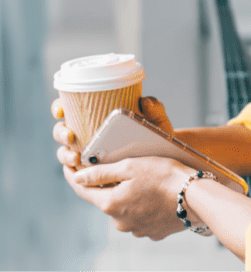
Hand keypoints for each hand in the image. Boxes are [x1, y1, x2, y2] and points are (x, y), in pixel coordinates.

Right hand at [51, 96, 174, 170]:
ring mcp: (89, 152)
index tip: (61, 111)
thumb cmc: (157, 133)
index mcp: (98, 114)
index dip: (59, 107)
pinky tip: (80, 174)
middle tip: (70, 136)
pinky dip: (75, 174)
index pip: (72, 107)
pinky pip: (78, 173)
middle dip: (61, 133)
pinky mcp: (94, 171)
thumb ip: (154, 110)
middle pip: (63, 131)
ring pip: (67, 152)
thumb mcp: (157, 120)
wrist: (166, 155)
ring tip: (76, 158)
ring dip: (65, 155)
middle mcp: (89, 132)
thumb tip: (145, 101)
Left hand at [64, 156, 193, 239]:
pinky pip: (141, 217)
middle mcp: (119, 221)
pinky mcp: (152, 232)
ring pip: (125, 209)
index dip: (75, 177)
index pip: (83, 191)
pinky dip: (144, 206)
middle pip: (106, 199)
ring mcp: (136, 230)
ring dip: (129, 196)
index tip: (70, 168)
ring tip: (147, 180)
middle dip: (110, 185)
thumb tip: (78, 177)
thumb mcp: (131, 166)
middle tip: (124, 168)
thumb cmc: (165, 176)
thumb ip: (101, 172)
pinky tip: (156, 194)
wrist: (195, 197)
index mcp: (110, 203)